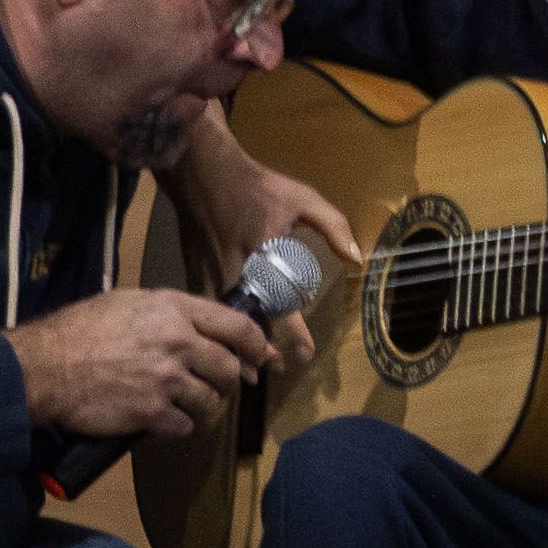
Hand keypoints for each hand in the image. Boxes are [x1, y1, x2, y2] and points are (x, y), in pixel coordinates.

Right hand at [9, 286, 268, 439]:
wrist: (42, 368)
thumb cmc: (78, 331)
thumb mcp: (127, 302)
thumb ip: (168, 312)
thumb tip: (198, 324)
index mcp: (175, 310)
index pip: (238, 326)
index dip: (257, 344)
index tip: (261, 356)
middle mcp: (179, 342)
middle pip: (229, 367)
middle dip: (229, 380)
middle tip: (220, 386)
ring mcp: (167, 379)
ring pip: (210, 399)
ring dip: (203, 406)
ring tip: (187, 405)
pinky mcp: (151, 412)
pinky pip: (184, 425)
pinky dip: (178, 427)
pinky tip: (165, 422)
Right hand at [169, 104, 359, 375]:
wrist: (202, 172)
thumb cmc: (257, 186)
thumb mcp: (303, 199)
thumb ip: (333, 227)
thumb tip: (356, 257)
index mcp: (262, 259)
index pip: (280, 307)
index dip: (293, 336)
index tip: (304, 359)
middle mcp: (232, 274)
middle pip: (244, 325)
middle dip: (256, 353)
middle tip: (271, 374)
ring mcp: (206, 275)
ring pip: (218, 323)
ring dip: (231, 345)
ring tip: (244, 372)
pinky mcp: (191, 272)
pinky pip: (203, 309)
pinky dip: (211, 327)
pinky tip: (217, 342)